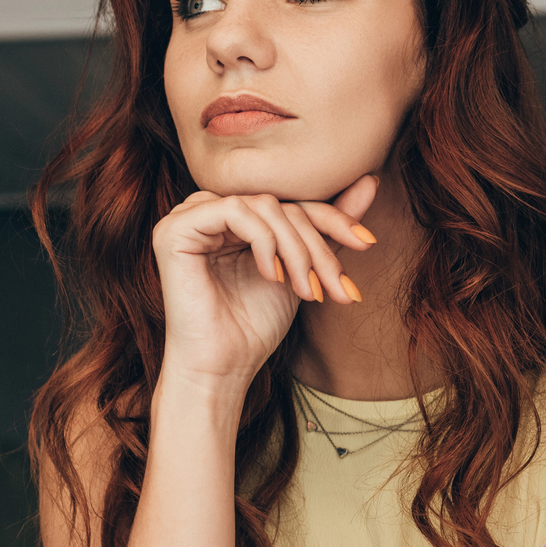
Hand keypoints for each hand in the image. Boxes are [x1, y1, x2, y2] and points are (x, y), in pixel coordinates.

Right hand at [152, 174, 379, 390]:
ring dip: (296, 249)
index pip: (292, 203)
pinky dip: (263, 242)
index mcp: (236, 217)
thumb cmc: (256, 324)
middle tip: (335, 285)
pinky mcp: (174, 229)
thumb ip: (329, 227)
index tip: (368, 242)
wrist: (224, 366)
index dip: (334, 219)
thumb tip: (371, 180)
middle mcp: (209, 209)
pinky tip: (271, 275)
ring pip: (264, 206)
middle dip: (316, 246)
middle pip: (281, 204)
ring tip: (306, 290)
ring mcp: (189, 216)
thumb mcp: (304, 268)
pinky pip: (234, 212)